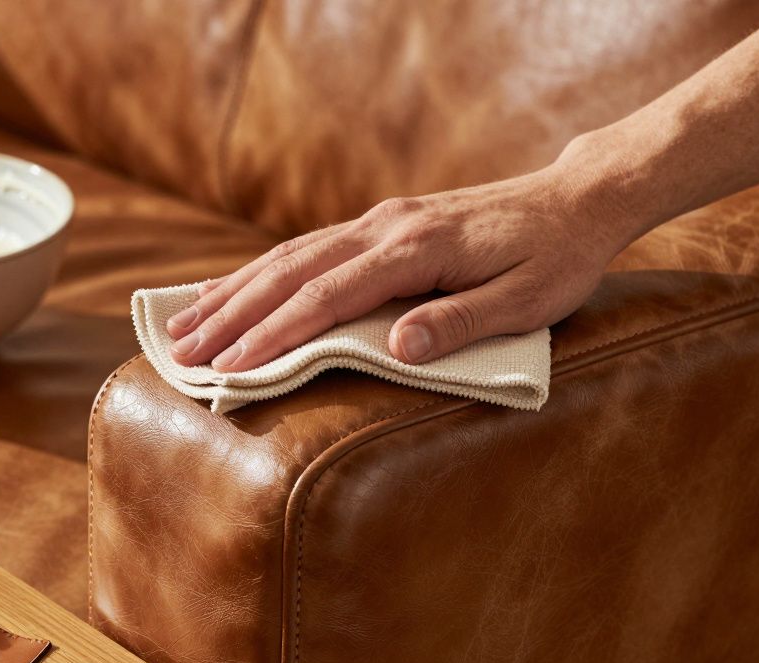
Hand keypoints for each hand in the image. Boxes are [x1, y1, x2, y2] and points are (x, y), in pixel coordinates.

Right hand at [166, 164, 636, 370]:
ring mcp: (379, 220)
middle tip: (182, 353)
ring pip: (289, 255)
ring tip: (185, 323)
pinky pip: (307, 247)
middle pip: (291, 273)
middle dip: (232, 315)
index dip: (274, 335)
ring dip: (235, 291)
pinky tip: (235, 288)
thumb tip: (397, 349)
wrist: (576, 199)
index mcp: (415, 251)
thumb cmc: (556, 259)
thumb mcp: (526, 302)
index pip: (327, 298)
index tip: (231, 368)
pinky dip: (262, 270)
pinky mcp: (382, 223)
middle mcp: (385, 228)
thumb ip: (460, 323)